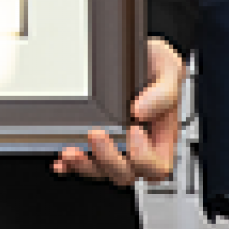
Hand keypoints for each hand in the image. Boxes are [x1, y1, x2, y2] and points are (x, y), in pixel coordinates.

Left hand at [55, 38, 185, 186]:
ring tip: (71, 152)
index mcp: (160, 138)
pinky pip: (81, 163)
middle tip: (96, 134)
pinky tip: (60, 160)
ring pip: (100, 172)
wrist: (139, 54)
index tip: (134, 129)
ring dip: (84, 166)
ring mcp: (115, 148)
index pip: (157, 166)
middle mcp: (137, 149)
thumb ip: (163, 92)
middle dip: (108, 159)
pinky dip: (69, 166)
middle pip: (125, 173)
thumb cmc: (156, 65)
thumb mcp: (168, 69)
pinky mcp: (93, 144)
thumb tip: (139, 111)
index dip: (144, 157)